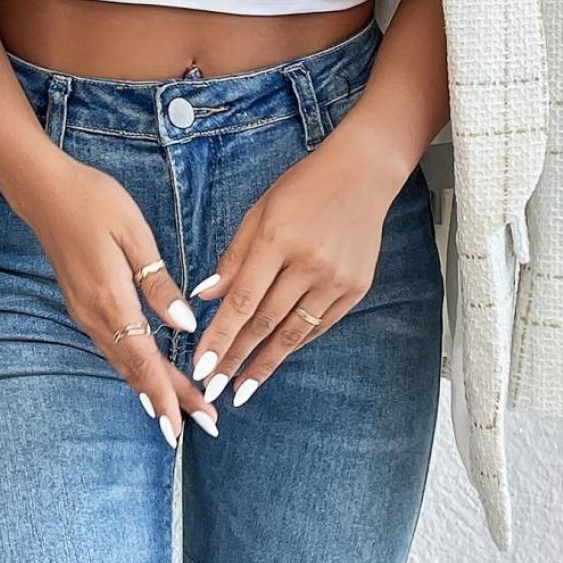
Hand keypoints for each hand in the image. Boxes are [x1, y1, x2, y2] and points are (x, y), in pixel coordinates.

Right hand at [11, 145, 219, 449]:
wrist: (43, 190)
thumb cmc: (93, 201)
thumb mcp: (134, 234)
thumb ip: (157, 283)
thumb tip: (184, 325)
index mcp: (111, 298)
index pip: (143, 359)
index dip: (166, 394)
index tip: (186, 425)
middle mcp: (94, 314)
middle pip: (135, 369)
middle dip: (168, 400)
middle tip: (201, 426)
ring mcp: (84, 312)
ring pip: (122, 362)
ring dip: (151, 387)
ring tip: (182, 409)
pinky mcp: (82, 304)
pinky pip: (111, 347)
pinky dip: (133, 368)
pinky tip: (147, 376)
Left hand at [187, 131, 407, 407]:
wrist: (362, 175)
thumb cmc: (303, 188)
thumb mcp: (259, 212)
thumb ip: (233, 257)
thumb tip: (204, 296)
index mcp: (278, 239)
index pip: (242, 300)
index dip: (220, 337)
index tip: (200, 366)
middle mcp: (309, 263)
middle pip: (265, 322)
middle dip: (235, 359)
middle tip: (211, 387)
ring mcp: (336, 278)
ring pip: (294, 331)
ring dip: (265, 363)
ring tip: (241, 388)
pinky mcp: (356, 288)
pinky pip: (319, 325)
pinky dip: (295, 343)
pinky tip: (276, 358)